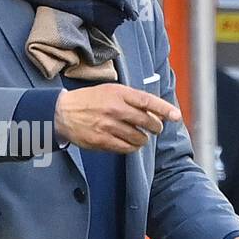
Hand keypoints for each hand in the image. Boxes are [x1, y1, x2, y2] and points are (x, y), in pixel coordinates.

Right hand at [52, 83, 180, 153]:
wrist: (62, 112)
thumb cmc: (89, 100)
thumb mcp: (110, 90)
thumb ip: (131, 99)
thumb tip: (154, 112)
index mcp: (119, 93)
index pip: (148, 101)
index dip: (164, 109)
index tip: (176, 116)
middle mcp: (115, 109)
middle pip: (146, 122)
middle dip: (155, 127)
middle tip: (155, 128)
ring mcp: (108, 126)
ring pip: (138, 138)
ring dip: (143, 139)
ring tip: (140, 136)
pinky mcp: (101, 140)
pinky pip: (125, 148)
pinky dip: (132, 147)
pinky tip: (131, 144)